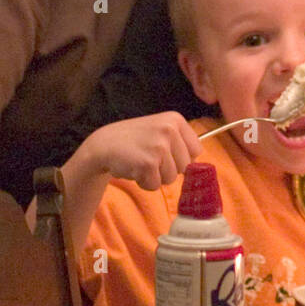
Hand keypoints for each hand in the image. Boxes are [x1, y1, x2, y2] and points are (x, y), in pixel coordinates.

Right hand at [76, 112, 201, 190]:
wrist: (103, 144)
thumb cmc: (135, 141)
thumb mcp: (160, 130)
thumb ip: (180, 144)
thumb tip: (201, 168)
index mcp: (176, 120)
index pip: (196, 150)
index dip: (182, 158)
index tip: (166, 154)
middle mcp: (170, 130)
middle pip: (186, 167)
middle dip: (168, 169)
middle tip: (149, 158)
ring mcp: (159, 146)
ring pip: (171, 178)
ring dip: (155, 176)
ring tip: (140, 161)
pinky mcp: (148, 163)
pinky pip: (155, 185)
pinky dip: (144, 182)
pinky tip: (134, 168)